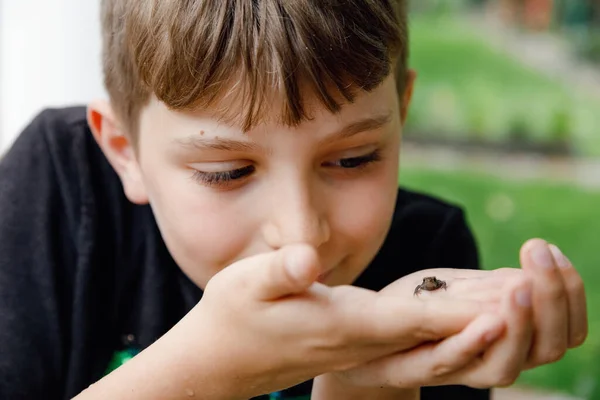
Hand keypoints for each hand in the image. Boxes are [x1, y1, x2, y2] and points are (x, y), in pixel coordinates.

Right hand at [169, 244, 500, 397]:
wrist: (224, 359)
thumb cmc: (233, 316)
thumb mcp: (245, 283)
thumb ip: (278, 271)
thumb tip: (306, 259)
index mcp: (340, 325)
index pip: (410, 319)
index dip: (457, 313)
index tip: (503, 305)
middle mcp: (362, 342)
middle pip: (434, 333)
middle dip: (484, 316)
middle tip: (532, 292)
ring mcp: (363, 347)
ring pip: (431, 337)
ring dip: (474, 321)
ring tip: (516, 297)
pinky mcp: (360, 343)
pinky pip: (416, 337)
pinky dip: (449, 323)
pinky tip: (469, 309)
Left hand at [324, 239, 586, 389]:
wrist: (367, 336)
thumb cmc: (421, 307)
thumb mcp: (463, 289)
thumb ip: (496, 286)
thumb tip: (539, 268)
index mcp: (513, 340)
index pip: (567, 330)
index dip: (570, 294)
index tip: (554, 252)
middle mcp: (495, 360)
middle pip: (548, 348)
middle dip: (551, 301)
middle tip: (539, 256)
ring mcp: (460, 369)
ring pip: (506, 366)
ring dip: (518, 324)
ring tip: (519, 285)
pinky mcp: (422, 368)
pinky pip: (452, 362)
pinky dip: (473, 343)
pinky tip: (487, 320)